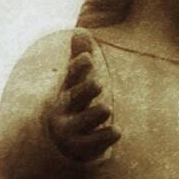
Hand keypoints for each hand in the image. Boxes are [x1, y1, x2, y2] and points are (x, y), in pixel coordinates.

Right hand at [44, 32, 120, 162]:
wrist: (61, 144)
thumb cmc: (75, 106)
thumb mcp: (77, 83)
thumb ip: (80, 58)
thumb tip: (81, 31)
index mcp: (67, 91)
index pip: (71, 77)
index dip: (79, 68)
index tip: (88, 58)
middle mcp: (66, 110)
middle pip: (74, 98)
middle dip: (84, 90)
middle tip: (98, 83)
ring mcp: (73, 130)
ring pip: (82, 122)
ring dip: (93, 115)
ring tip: (105, 108)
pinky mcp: (83, 148)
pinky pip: (93, 144)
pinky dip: (104, 137)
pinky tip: (118, 131)